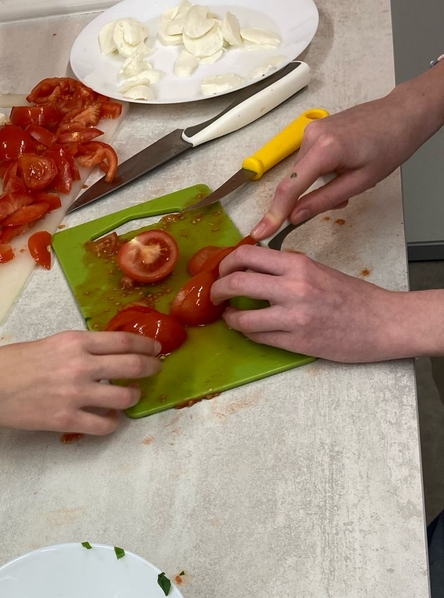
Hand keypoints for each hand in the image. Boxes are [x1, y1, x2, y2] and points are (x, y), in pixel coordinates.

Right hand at [0, 330, 161, 434]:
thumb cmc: (10, 363)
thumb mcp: (49, 343)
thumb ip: (78, 348)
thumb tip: (104, 355)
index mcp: (75, 342)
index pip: (124, 341)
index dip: (145, 345)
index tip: (155, 349)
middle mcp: (80, 366)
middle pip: (133, 366)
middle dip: (150, 368)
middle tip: (155, 369)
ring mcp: (76, 395)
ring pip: (125, 397)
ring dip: (134, 397)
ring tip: (131, 396)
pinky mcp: (67, 420)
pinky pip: (104, 424)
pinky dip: (112, 422)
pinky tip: (109, 419)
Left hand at [211, 244, 405, 361]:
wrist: (383, 323)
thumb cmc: (352, 297)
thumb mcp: (318, 271)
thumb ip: (285, 270)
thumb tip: (251, 271)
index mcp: (298, 265)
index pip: (247, 254)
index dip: (226, 262)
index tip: (221, 270)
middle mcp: (294, 287)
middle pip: (237, 282)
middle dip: (217, 289)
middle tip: (215, 294)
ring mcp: (294, 317)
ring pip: (241, 318)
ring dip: (229, 318)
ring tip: (229, 316)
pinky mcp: (297, 342)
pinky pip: (258, 338)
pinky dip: (247, 333)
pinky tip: (249, 329)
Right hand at [251, 93, 431, 238]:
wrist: (402, 114)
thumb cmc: (390, 146)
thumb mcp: (360, 182)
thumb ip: (324, 200)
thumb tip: (294, 217)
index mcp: (325, 148)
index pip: (290, 187)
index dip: (274, 213)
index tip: (260, 232)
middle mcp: (311, 135)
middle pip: (294, 180)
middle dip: (308, 198)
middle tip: (341, 201)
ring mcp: (311, 130)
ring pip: (301, 172)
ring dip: (317, 184)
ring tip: (347, 179)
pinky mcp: (314, 129)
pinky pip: (308, 160)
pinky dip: (320, 171)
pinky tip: (342, 168)